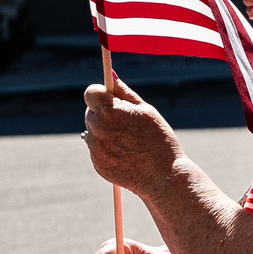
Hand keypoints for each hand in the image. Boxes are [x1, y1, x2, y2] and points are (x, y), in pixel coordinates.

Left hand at [83, 80, 184, 195]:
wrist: (162, 177)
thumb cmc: (159, 140)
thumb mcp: (146, 111)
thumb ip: (125, 93)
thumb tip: (111, 76)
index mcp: (110, 111)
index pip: (91, 92)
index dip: (101, 94)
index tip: (111, 98)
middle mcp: (98, 129)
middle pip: (91, 111)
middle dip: (104, 112)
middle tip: (125, 122)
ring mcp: (95, 148)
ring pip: (93, 131)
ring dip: (104, 131)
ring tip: (127, 140)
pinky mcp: (97, 164)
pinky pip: (97, 149)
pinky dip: (107, 148)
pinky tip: (125, 153)